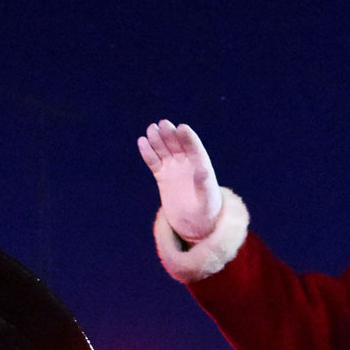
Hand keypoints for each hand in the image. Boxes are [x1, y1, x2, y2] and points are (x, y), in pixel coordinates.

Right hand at [137, 120, 223, 240]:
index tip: (182, 128)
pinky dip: (148, 153)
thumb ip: (205, 184)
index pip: (195, 148)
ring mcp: (173, 168)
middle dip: (171, 135)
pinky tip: (142, 142)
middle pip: (178, 145)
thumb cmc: (207, 213)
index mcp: (202, 166)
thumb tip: (203, 169)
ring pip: (164, 150)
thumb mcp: (207, 200)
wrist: (195, 225)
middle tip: (164, 124)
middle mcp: (187, 164)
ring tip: (152, 129)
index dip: (188, 138)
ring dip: (158, 139)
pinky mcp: (162, 175)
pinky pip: (154, 161)